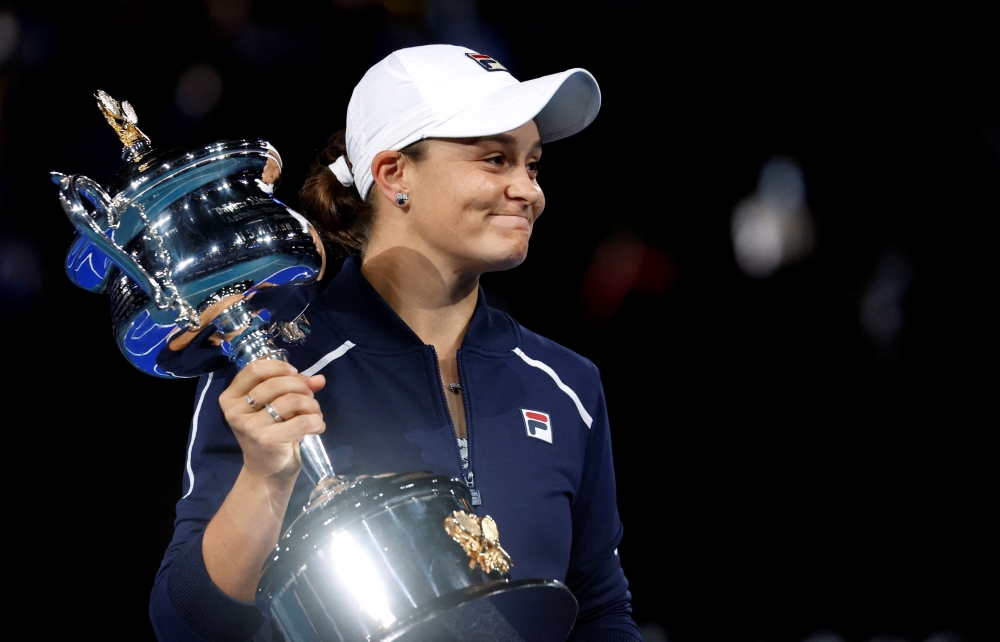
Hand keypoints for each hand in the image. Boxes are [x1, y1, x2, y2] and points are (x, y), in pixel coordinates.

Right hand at [219, 359, 326, 483]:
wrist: (267, 472)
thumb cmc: (271, 433)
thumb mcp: (276, 405)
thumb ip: (294, 387)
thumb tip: (319, 379)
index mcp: (231, 398)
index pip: (254, 369)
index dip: (279, 367)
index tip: (295, 373)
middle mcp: (235, 411)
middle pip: (276, 383)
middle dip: (301, 387)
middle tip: (309, 397)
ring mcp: (250, 427)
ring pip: (290, 400)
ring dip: (311, 404)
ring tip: (314, 414)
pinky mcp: (267, 440)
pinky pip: (302, 420)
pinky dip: (316, 421)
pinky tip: (317, 426)